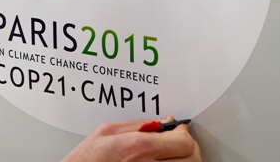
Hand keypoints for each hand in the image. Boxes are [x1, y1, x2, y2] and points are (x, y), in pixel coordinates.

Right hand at [61, 117, 200, 161]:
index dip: (184, 134)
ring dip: (183, 160)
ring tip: (171, 154)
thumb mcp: (107, 131)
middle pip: (192, 159)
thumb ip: (137, 124)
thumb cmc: (87, 159)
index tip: (178, 130)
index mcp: (140, 147)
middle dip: (188, 148)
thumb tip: (161, 122)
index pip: (183, 141)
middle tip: (176, 143)